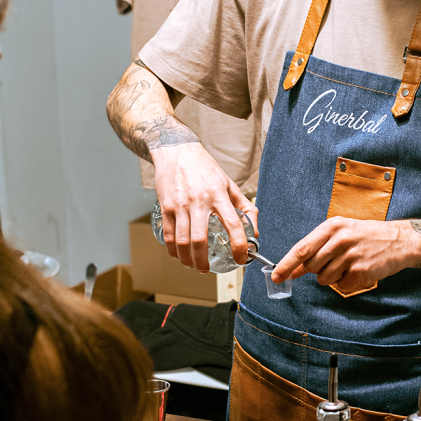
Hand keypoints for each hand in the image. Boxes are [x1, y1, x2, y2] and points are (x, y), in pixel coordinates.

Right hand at [152, 142, 257, 271]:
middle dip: (204, 261)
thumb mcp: (229, 183)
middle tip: (208, 270)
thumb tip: (254, 232)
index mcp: (219, 195)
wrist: (176, 151)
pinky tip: (179, 256)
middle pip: (200, 240)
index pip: (233, 225)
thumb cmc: (205, 168)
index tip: (242, 258)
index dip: (240, 245)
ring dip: (188, 259)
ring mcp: (180, 205)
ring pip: (182, 241)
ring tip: (194, 266)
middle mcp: (199, 201)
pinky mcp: (166, 206)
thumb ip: (245, 207)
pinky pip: (169, 235)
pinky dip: (173, 251)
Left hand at [271, 216, 420, 294]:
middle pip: (311, 266)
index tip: (276, 276)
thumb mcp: (340, 233)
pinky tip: (358, 270)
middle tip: (334, 261)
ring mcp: (351, 256)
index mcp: (332, 226)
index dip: (286, 264)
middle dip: (317, 269)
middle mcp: (340, 239)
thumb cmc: (366, 236)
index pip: (302, 248)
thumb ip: (315, 249)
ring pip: (324, 278)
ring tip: (349, 264)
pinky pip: (341, 286)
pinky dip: (347, 283)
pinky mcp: (361, 271)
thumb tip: (292, 269)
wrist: (399, 240)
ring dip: (333, 276)